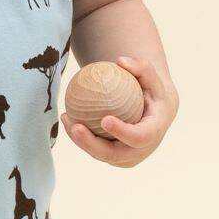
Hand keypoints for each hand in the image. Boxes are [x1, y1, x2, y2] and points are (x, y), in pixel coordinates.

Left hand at [60, 56, 177, 167]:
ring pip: (99, 154)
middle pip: (114, 154)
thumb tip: (121, 61)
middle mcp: (140, 151)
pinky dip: (78, 137)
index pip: (139, 137)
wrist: (152, 112)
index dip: (123, 132)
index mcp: (153, 133)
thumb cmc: (150, 89)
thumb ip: (141, 66)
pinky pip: (93, 149)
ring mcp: (126, 157)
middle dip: (92, 144)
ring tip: (65, 119)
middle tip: (76, 127)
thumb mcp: (151, 76)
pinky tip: (66, 118)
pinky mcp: (113, 157)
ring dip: (79, 140)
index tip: (105, 119)